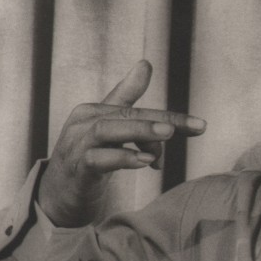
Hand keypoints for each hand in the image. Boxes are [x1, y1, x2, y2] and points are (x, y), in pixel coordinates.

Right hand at [38, 60, 205, 225]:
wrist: (58, 196)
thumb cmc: (87, 160)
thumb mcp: (109, 130)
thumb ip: (126, 100)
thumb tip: (145, 64)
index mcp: (94, 111)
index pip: (137, 110)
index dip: (171, 117)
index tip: (201, 126)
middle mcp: (83, 123)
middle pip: (125, 115)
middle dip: (160, 120)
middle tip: (192, 127)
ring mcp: (76, 145)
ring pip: (108, 131)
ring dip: (140, 132)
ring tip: (168, 134)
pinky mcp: (76, 170)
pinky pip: (97, 159)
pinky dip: (121, 158)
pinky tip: (144, 162)